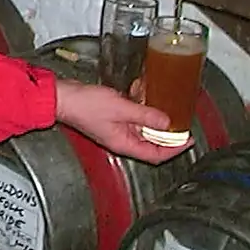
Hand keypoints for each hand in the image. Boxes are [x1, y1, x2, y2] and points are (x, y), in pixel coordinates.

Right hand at [53, 79, 190, 164]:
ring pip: (142, 128)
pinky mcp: (111, 118)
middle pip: (152, 142)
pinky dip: (140, 108)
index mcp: (124, 144)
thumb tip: (167, 123)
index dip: (175, 149)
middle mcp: (121, 140)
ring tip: (161, 103)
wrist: (61, 97)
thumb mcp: (121, 109)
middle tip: (179, 119)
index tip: (188, 139)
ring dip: (153, 117)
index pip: (156, 155)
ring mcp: (115, 129)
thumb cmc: (85, 106)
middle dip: (167, 132)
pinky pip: (132, 117)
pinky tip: (141, 94)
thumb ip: (145, 116)